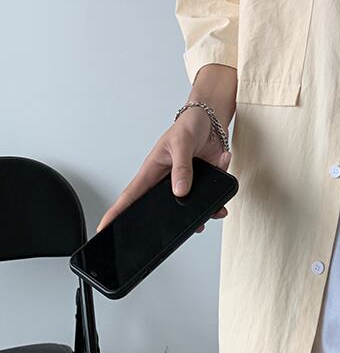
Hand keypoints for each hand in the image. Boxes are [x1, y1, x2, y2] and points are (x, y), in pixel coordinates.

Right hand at [96, 107, 231, 234]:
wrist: (213, 120)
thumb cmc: (189, 126)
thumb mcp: (182, 143)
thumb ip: (181, 167)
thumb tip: (180, 191)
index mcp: (153, 170)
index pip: (131, 195)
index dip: (116, 212)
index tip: (104, 228)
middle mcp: (167, 181)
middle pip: (162, 208)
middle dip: (169, 221)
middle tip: (177, 232)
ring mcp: (186, 184)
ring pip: (189, 207)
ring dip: (203, 211)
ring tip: (212, 211)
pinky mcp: (204, 183)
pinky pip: (211, 197)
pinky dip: (219, 197)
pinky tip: (223, 185)